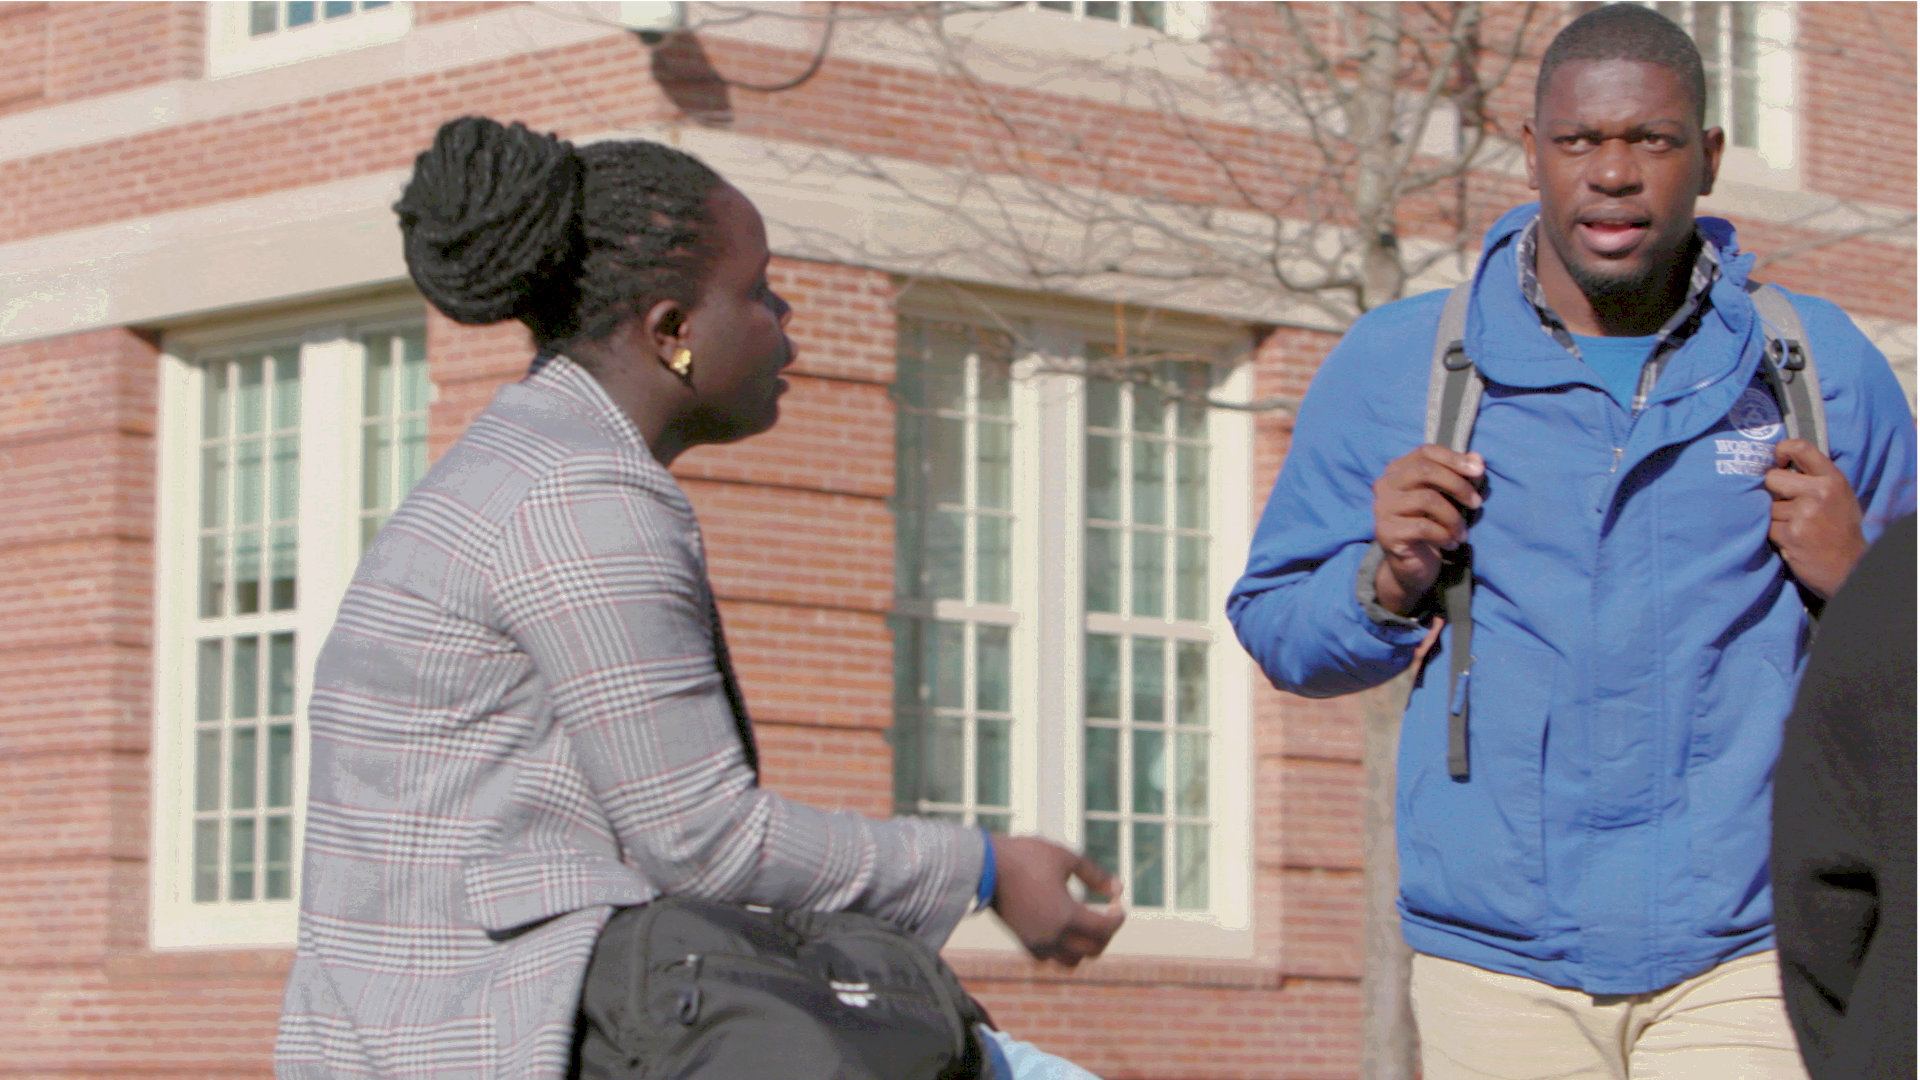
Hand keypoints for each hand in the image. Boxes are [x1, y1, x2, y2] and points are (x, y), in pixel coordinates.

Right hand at [988, 835, 1125, 966]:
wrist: (984, 866)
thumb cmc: (1026, 856)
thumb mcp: (1065, 857)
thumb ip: (1095, 875)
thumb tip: (1118, 889)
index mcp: (1067, 915)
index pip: (1105, 928)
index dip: (1118, 917)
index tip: (1118, 903)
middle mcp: (1053, 936)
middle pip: (1093, 949)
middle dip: (1106, 933)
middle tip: (1107, 914)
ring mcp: (1037, 942)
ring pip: (1072, 961)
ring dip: (1085, 947)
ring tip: (1086, 927)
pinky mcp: (1023, 941)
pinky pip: (1050, 958)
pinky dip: (1062, 950)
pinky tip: (1063, 928)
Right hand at [1371, 445, 1485, 616]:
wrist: (1412, 564)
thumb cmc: (1432, 525)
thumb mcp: (1449, 498)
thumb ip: (1461, 476)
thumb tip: (1478, 459)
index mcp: (1397, 470)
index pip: (1426, 452)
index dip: (1454, 458)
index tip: (1479, 471)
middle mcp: (1385, 485)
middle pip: (1425, 471)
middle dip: (1457, 485)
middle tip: (1476, 503)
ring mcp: (1382, 508)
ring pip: (1426, 499)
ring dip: (1453, 517)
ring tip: (1463, 532)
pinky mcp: (1385, 532)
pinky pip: (1423, 527)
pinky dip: (1444, 535)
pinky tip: (1451, 543)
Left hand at [1765, 439, 1865, 600]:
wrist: (1849, 566)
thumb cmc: (1839, 528)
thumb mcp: (1838, 495)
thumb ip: (1814, 477)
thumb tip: (1777, 462)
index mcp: (1833, 479)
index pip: (1800, 447)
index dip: (1780, 450)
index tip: (1777, 461)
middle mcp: (1819, 492)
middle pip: (1771, 478)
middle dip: (1772, 491)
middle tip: (1785, 503)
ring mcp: (1804, 514)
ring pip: (1767, 506)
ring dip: (1775, 517)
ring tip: (1795, 526)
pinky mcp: (1791, 534)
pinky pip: (1767, 526)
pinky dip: (1774, 533)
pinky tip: (1791, 538)